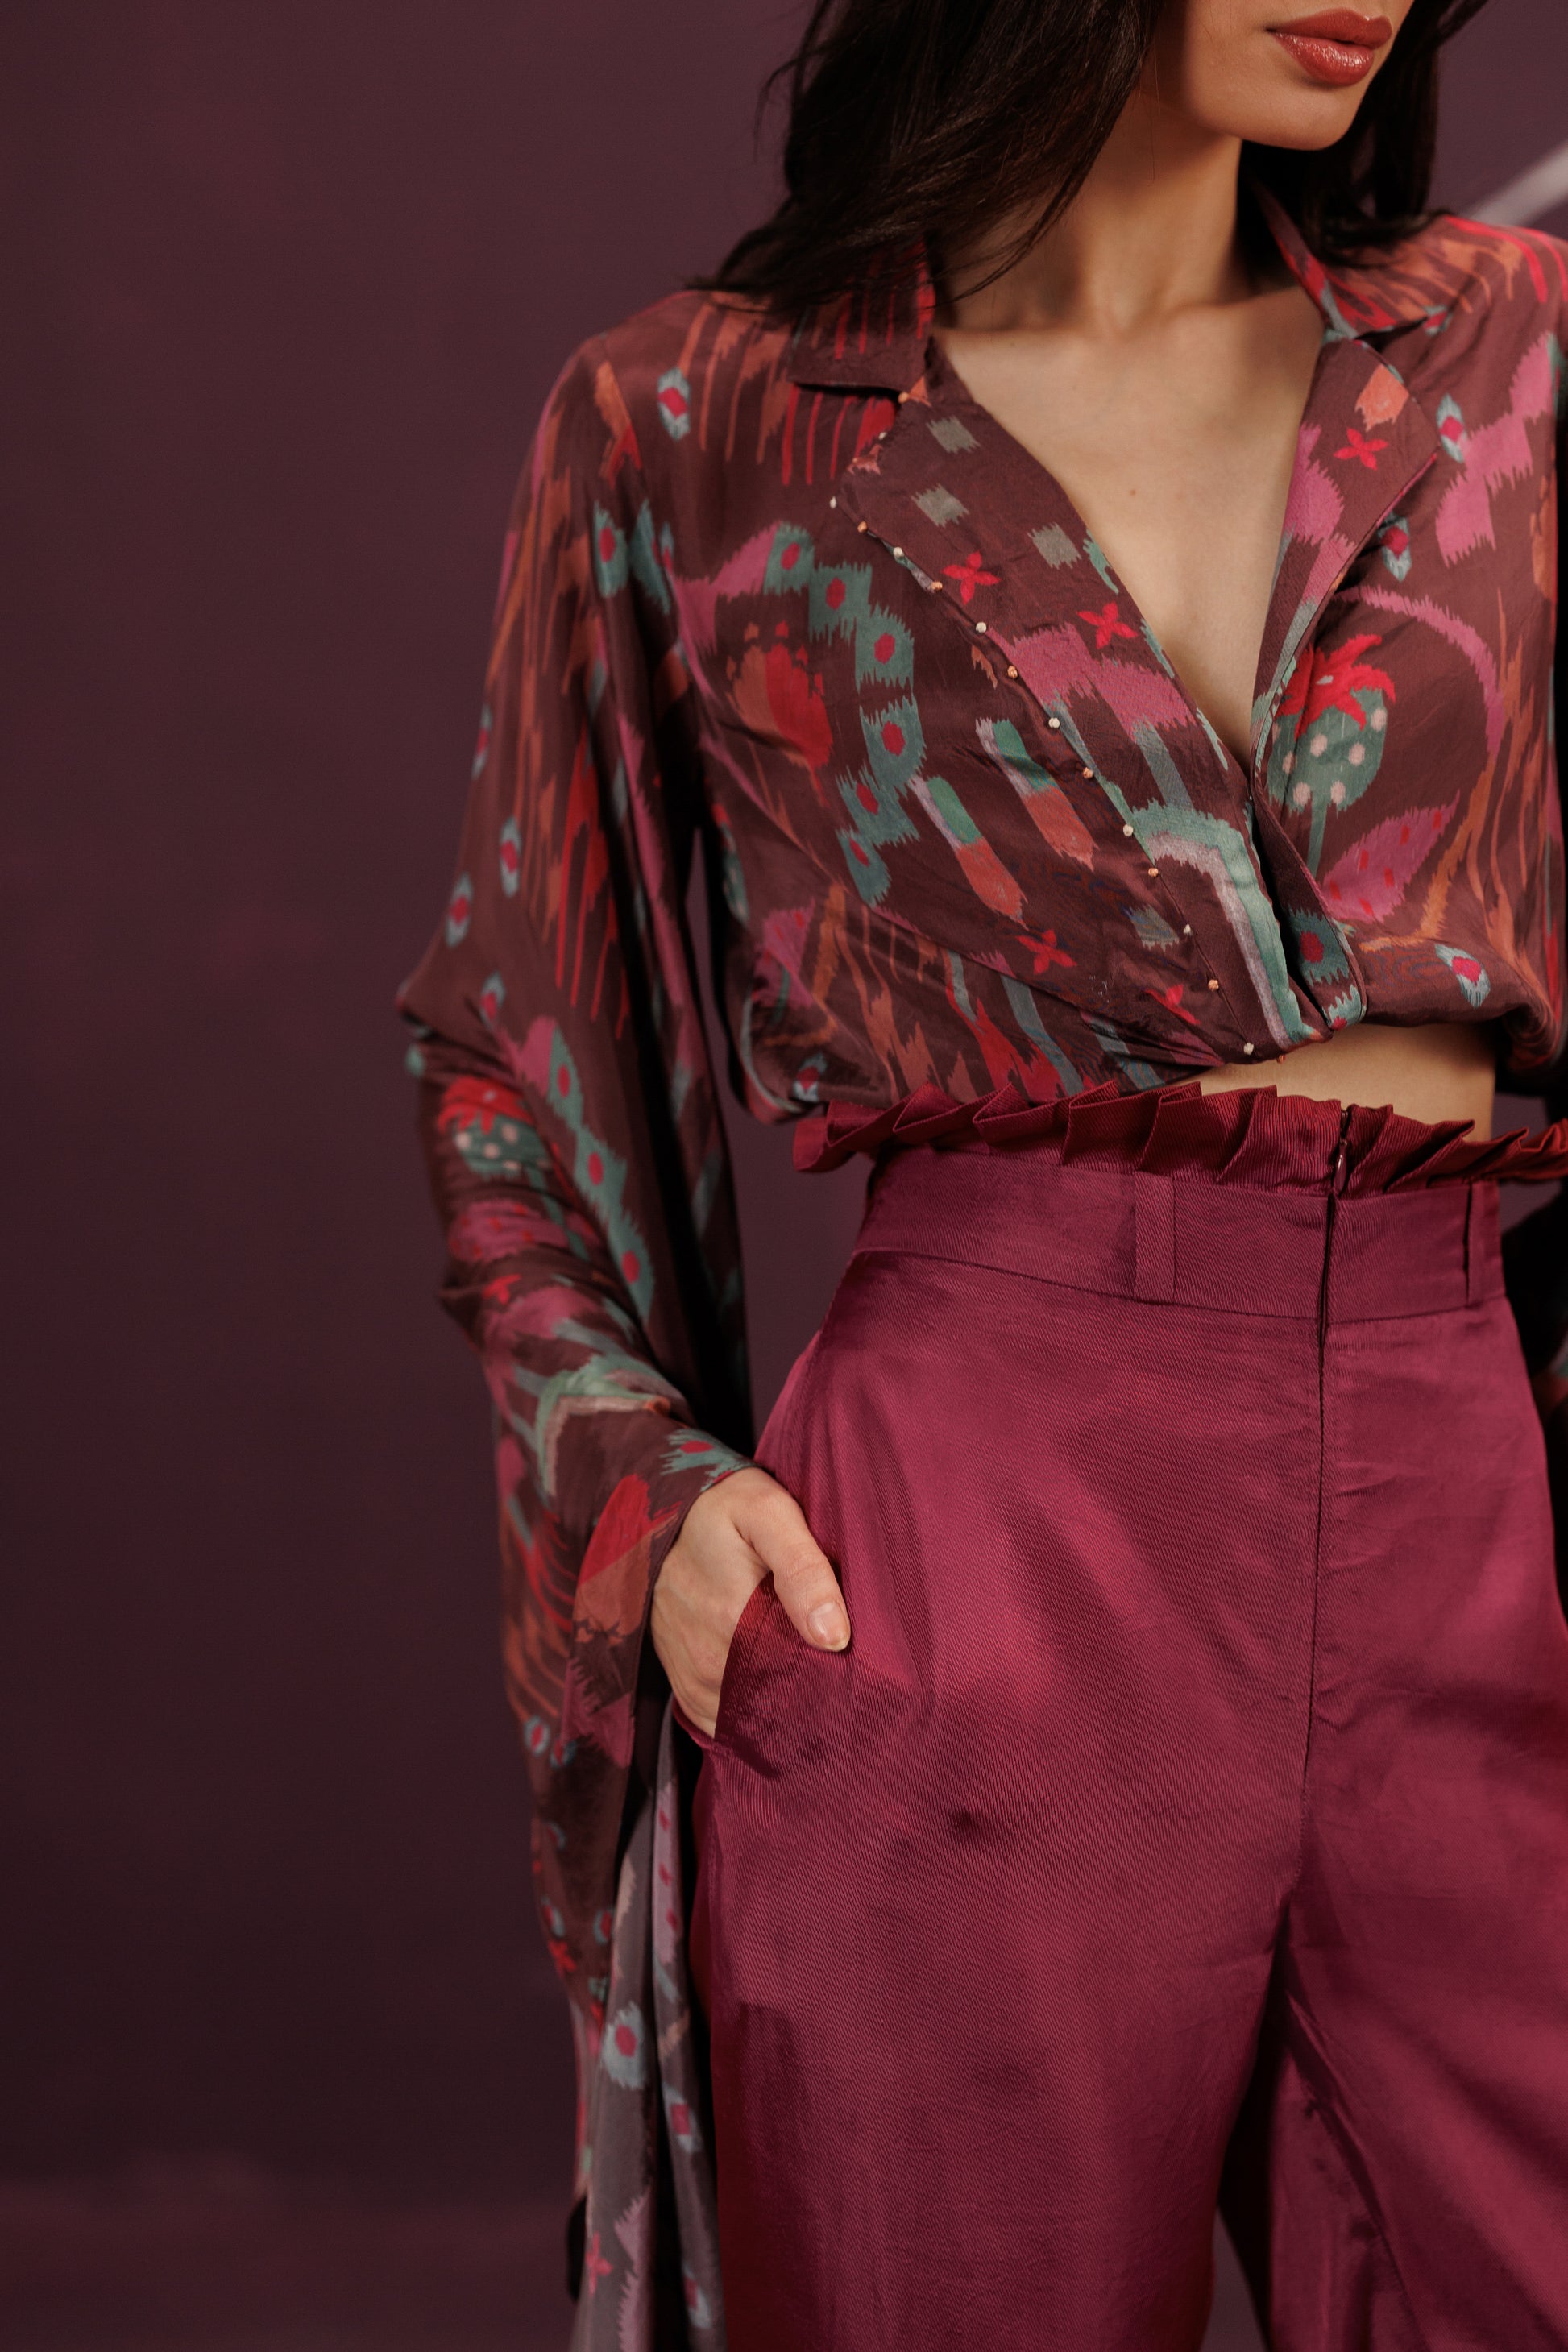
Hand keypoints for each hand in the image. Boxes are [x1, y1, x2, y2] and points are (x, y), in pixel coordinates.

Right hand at [650, 1466, 848, 1736]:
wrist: (667, 1517)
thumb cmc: (727, 1508)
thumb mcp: (769, 1513)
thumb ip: (803, 1569)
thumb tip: (834, 1636)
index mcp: (732, 1618)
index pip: (803, 1672)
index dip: (834, 1669)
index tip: (854, 1654)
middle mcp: (707, 1660)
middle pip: (780, 1696)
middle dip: (810, 1686)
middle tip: (835, 1657)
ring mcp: (693, 1678)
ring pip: (754, 1711)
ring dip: (781, 1698)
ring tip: (802, 1664)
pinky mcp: (685, 1687)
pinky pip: (726, 1719)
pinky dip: (751, 1709)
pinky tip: (770, 1682)